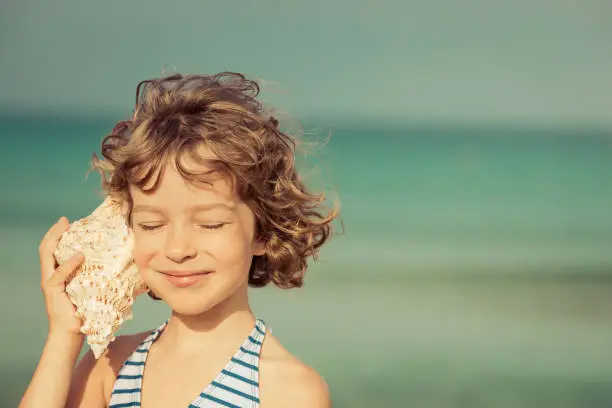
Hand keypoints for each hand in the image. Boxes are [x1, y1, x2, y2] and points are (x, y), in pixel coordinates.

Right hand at [39, 217, 84, 336]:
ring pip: (47, 256)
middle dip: (54, 232)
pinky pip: (58, 275)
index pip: (52, 250)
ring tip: (66, 228)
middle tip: (64, 220)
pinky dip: (68, 264)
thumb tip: (121, 264)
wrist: (71, 334)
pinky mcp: (53, 292)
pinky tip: (79, 256)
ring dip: (56, 240)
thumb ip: (95, 276)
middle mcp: (50, 276)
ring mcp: (50, 284)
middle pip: (46, 249)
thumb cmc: (84, 313)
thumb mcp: (90, 290)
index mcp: (58, 275)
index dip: (57, 235)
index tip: (67, 222)